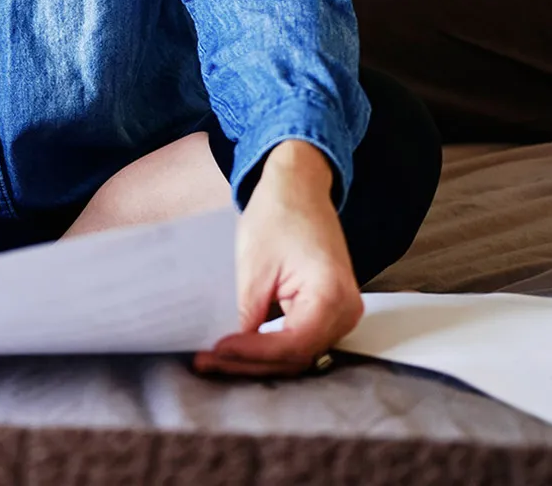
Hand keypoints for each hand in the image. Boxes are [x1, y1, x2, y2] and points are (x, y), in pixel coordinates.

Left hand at [192, 140, 363, 377]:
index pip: (292, 345)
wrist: (299, 188)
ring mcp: (341, 314)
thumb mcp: (254, 264)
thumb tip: (230, 351)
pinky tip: (238, 346)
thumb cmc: (280, 214)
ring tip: (215, 357)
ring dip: (257, 360)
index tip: (216, 351)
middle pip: (295, 357)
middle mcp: (346, 311)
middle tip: (205, 361)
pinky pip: (299, 340)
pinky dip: (269, 346)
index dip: (252, 354)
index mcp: (331, 295)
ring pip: (297, 354)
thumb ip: (247, 313)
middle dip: (249, 363)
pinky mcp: (329, 313)